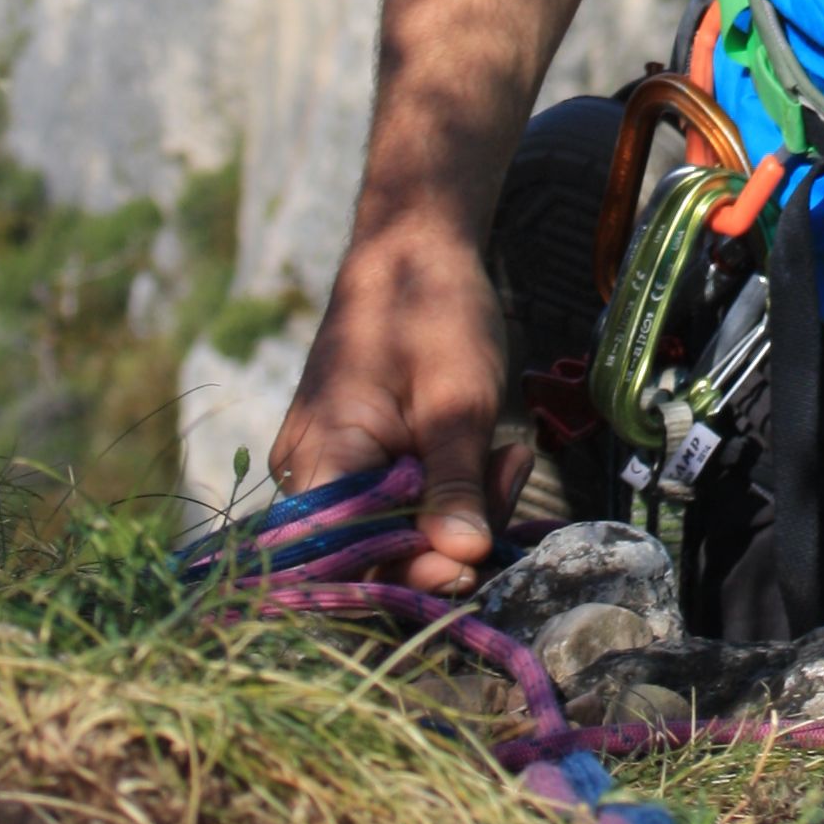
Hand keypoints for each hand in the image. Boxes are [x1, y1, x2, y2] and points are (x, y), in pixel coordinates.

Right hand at [268, 211, 525, 593]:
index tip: (472, 558)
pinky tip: (495, 456)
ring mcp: (334, 470)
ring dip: (463, 509)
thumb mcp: (458, 398)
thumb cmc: (429, 309)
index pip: (344, 561)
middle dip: (452, 536)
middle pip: (375, 553)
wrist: (412, 247)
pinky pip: (402, 502)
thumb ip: (456, 481)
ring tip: (512, 458)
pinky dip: (451, 490)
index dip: (407, 575)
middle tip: (511, 478)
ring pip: (397, 530)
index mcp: (321, 458)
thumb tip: (465, 557)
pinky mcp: (361, 463)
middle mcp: (312, 476)